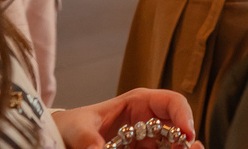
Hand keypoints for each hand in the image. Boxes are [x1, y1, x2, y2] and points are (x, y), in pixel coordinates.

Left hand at [51, 88, 200, 148]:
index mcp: (139, 103)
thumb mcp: (78, 128)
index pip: (172, 102)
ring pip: (172, 145)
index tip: (186, 133)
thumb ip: (88, 139)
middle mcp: (148, 121)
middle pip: (178, 127)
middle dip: (187, 139)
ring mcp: (147, 141)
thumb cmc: (70, 125)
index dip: (184, 115)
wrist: (60, 139)